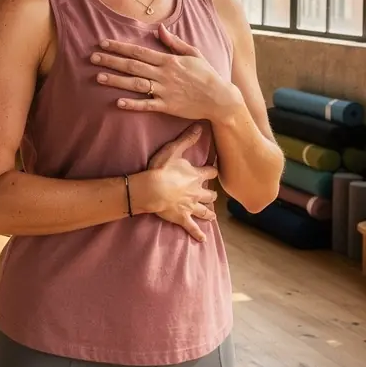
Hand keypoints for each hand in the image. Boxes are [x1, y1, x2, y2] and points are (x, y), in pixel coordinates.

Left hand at [91, 24, 240, 121]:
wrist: (221, 98)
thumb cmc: (207, 74)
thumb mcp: (193, 53)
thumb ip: (174, 41)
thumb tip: (159, 28)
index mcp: (168, 60)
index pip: (138, 51)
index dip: (119, 46)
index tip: (103, 43)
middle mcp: (164, 74)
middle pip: (132, 65)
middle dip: (111, 61)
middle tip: (92, 57)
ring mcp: (165, 90)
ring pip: (136, 84)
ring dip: (116, 81)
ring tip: (98, 77)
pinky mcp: (167, 106)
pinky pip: (147, 105)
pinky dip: (132, 104)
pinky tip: (117, 102)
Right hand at [132, 125, 218, 241]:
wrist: (152, 189)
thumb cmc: (161, 169)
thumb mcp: (173, 150)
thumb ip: (186, 139)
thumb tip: (200, 127)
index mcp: (196, 176)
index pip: (210, 172)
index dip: (212, 171)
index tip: (214, 170)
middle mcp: (198, 192)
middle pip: (210, 194)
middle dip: (211, 195)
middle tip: (212, 195)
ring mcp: (191, 206)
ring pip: (204, 211)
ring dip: (208, 213)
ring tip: (212, 215)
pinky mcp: (183, 218)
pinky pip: (192, 228)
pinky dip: (197, 234)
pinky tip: (203, 239)